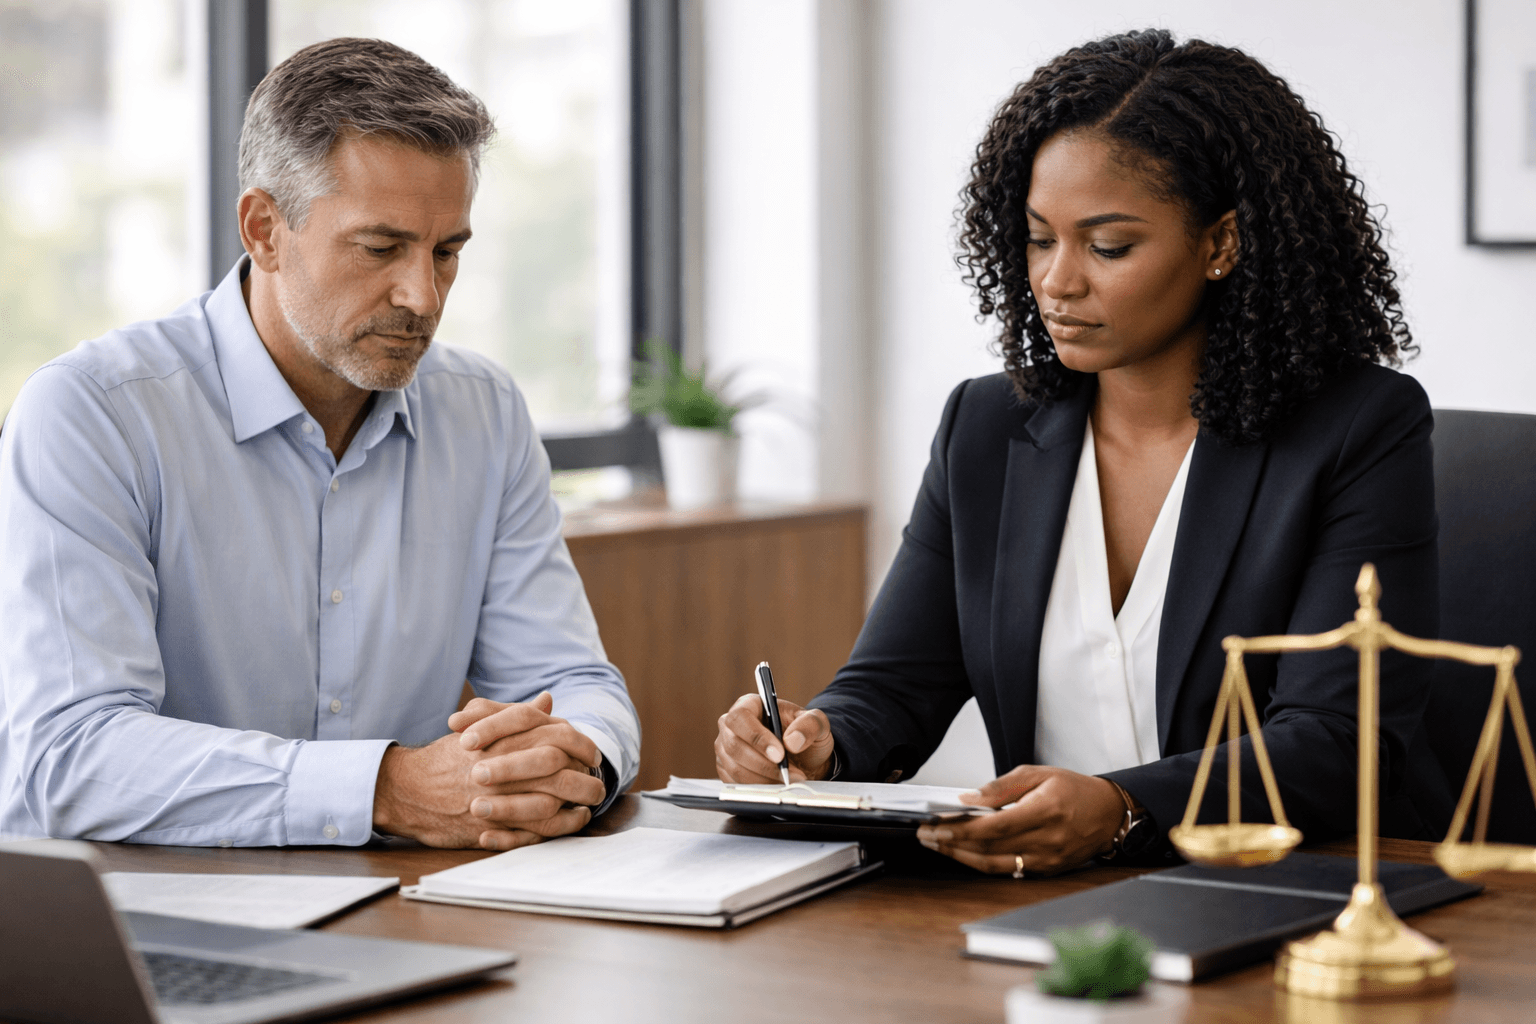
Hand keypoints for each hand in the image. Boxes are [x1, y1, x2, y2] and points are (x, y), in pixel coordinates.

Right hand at [372, 692, 604, 850]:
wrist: (407, 790)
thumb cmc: (448, 758)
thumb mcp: (480, 729)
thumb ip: (517, 716)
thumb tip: (547, 700)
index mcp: (500, 741)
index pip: (553, 736)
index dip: (579, 743)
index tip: (592, 750)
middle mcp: (499, 769)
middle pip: (557, 768)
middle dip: (584, 772)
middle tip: (598, 774)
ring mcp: (495, 800)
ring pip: (551, 800)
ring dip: (578, 799)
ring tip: (592, 797)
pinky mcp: (492, 828)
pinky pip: (536, 830)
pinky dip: (562, 825)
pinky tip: (574, 818)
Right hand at [715, 693, 834, 782]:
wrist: (803, 758)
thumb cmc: (804, 735)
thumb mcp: (817, 724)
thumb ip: (810, 725)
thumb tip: (792, 741)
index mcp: (749, 705)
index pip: (740, 717)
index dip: (757, 737)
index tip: (779, 754)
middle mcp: (731, 726)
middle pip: (734, 745)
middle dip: (764, 764)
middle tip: (790, 773)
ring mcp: (725, 748)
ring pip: (735, 767)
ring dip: (764, 779)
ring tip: (789, 779)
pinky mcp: (726, 769)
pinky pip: (736, 782)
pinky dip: (758, 787)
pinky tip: (776, 784)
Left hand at [914, 765, 1126, 874]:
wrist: (1109, 813)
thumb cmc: (1076, 790)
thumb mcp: (1038, 774)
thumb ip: (1001, 787)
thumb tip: (969, 799)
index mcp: (1045, 811)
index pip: (993, 827)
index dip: (960, 829)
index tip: (936, 824)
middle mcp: (1047, 840)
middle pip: (989, 849)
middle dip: (952, 843)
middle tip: (927, 835)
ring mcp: (1047, 860)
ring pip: (995, 865)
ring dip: (962, 857)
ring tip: (939, 845)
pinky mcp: (1047, 870)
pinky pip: (1008, 870)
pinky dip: (983, 863)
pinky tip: (964, 853)